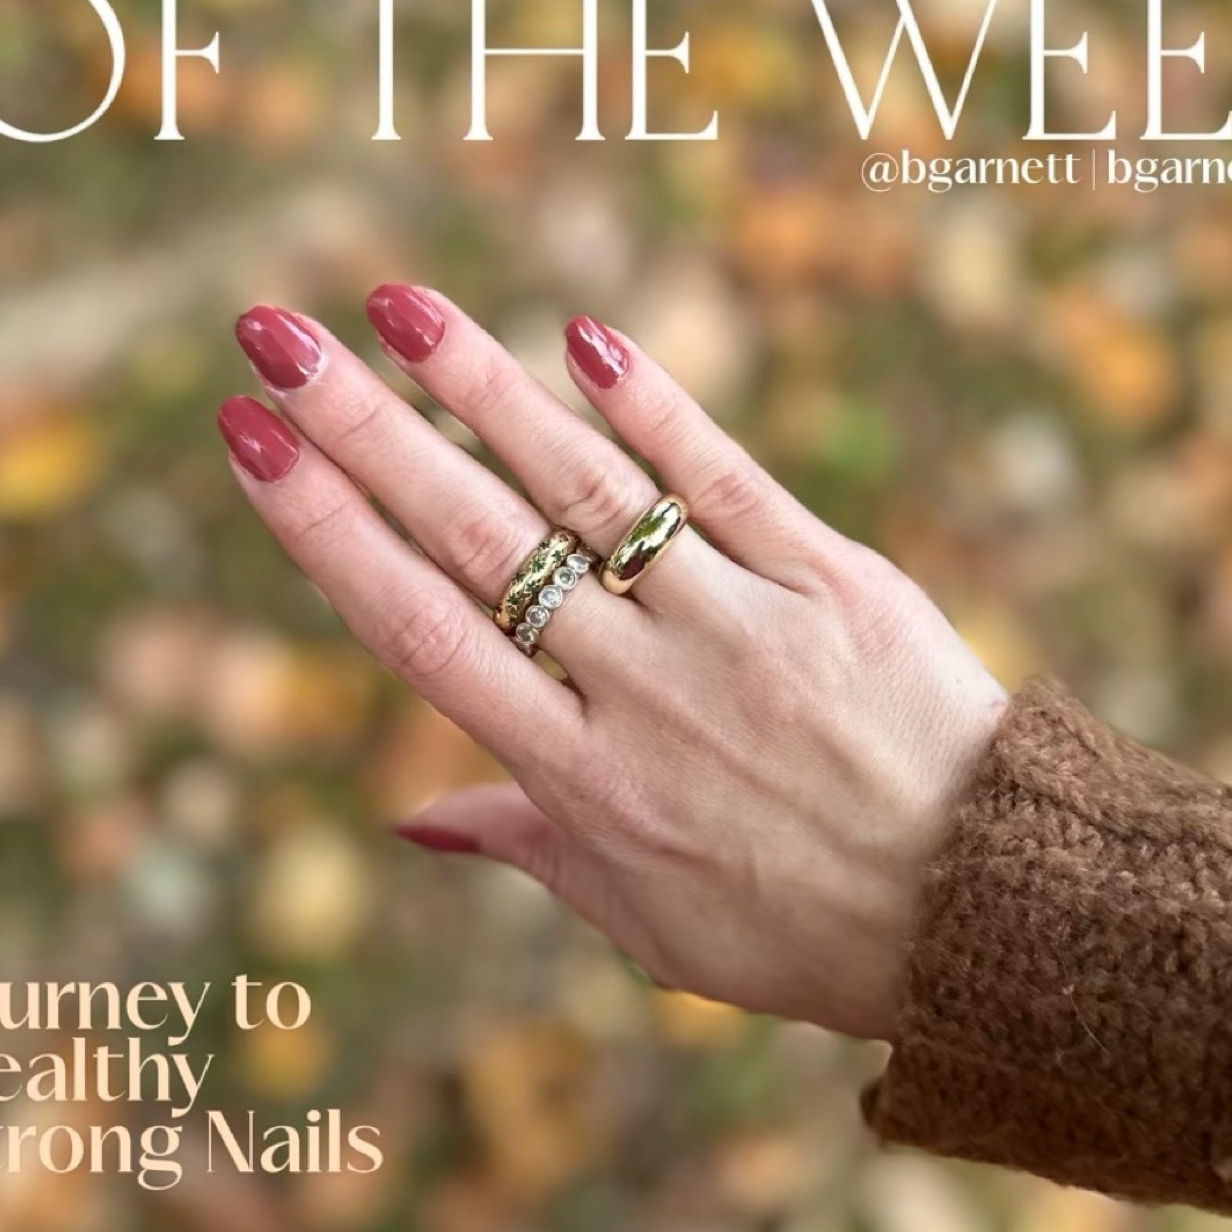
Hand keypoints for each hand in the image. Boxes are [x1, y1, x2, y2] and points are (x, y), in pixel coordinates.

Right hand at [218, 290, 1006, 1042]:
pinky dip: (659, 407)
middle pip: (479, 540)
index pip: (422, 633)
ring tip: (396, 303)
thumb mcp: (646, 923)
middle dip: (365, 432)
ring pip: (590, 491)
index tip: (250, 445)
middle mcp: (641, 692)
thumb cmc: (799, 928)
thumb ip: (529, 846)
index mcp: (580, 780)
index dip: (326, 533)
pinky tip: (584, 336)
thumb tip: (410, 815)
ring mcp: (736, 626)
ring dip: (485, 390)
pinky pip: (727, 481)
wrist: (982, 909)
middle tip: (274, 335)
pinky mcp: (829, 579)